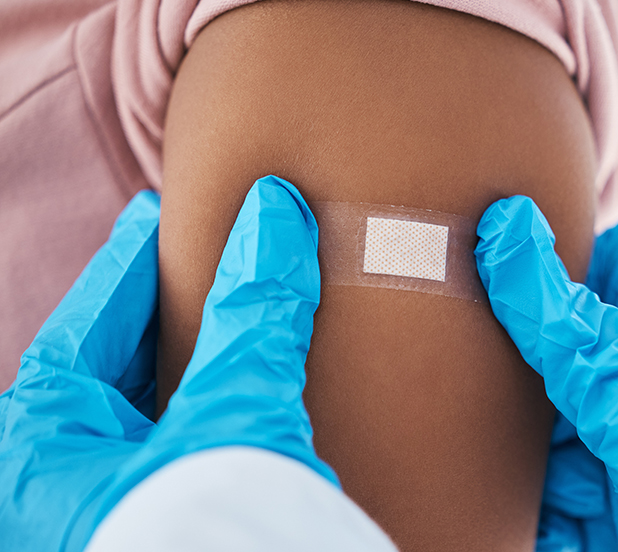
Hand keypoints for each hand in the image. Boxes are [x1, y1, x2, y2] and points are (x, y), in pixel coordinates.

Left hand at [0, 176, 336, 550]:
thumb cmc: (202, 542)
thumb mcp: (231, 419)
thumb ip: (252, 316)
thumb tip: (277, 216)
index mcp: (35, 447)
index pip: (88, 324)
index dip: (129, 263)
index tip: (158, 215)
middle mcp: (48, 488)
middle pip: (106, 372)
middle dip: (154, 315)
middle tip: (192, 262)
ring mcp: (94, 522)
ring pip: (136, 421)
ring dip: (179, 371)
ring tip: (216, 326)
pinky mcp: (143, 537)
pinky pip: (164, 460)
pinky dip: (197, 420)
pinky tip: (231, 407)